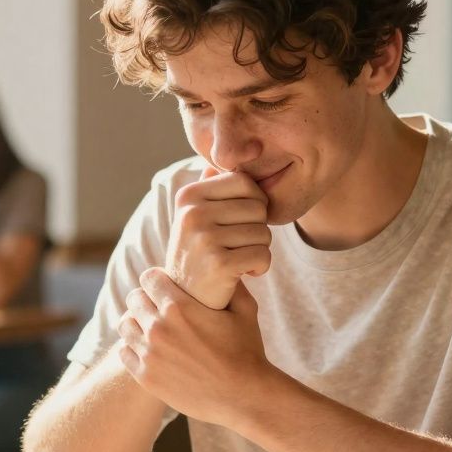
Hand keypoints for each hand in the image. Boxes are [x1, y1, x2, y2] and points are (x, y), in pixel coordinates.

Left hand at [118, 268, 277, 426]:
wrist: (243, 397)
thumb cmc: (247, 352)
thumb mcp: (245, 311)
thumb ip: (232, 285)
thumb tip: (228, 267)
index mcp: (179, 307)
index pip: (148, 278)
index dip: (158, 280)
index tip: (167, 287)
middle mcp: (159, 327)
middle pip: (134, 298)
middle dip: (147, 299)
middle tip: (160, 308)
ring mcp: (149, 354)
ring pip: (125, 324)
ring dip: (137, 323)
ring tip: (153, 328)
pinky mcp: (145, 377)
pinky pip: (124, 352)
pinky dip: (134, 348)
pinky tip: (151, 350)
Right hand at [165, 166, 271, 309]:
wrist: (186, 299)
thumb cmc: (200, 252)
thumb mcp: (197, 215)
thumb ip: (212, 184)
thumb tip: (237, 152)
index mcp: (189, 195)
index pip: (245, 182)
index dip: (254, 202)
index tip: (241, 222)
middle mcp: (192, 213)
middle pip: (258, 207)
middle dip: (258, 228)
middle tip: (239, 245)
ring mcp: (203, 238)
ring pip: (264, 233)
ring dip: (259, 250)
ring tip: (239, 259)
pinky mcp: (218, 264)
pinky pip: (263, 255)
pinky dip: (260, 267)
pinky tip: (244, 274)